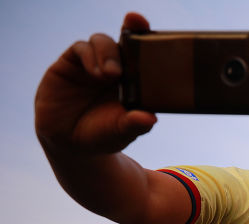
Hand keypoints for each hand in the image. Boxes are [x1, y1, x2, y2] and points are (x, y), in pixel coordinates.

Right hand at [35, 13, 156, 155]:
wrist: (69, 143)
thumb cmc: (103, 135)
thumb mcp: (122, 132)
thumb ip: (135, 124)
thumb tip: (150, 119)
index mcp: (135, 80)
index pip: (145, 54)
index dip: (149, 38)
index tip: (154, 30)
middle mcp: (116, 67)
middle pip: (125, 40)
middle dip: (132, 30)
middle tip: (135, 33)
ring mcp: (93, 64)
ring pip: (103, 41)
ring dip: (109, 53)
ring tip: (112, 74)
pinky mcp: (70, 64)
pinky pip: (81, 49)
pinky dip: (90, 56)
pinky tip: (96, 73)